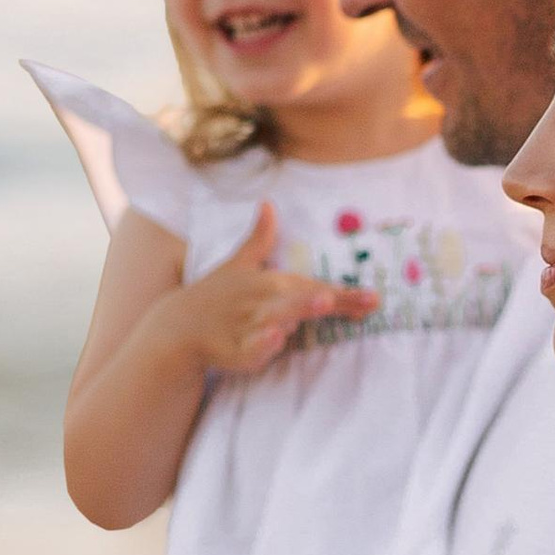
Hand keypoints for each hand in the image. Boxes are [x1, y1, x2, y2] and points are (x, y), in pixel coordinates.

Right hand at [175, 203, 380, 377]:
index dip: (346, 295)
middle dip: (326, 296)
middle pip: (302, 299)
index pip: (315, 287)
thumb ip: (259, 239)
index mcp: (269, 282)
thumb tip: (268, 204)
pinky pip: (252, 348)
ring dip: (297, 310)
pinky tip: (275, 339)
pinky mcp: (236, 349)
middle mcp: (263, 301)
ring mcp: (248, 324)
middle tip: (355, 295)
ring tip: (322, 302)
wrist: (178, 326)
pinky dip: (262, 344)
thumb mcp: (238, 264)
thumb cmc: (216, 296)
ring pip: (278, 318)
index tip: (375, 300)